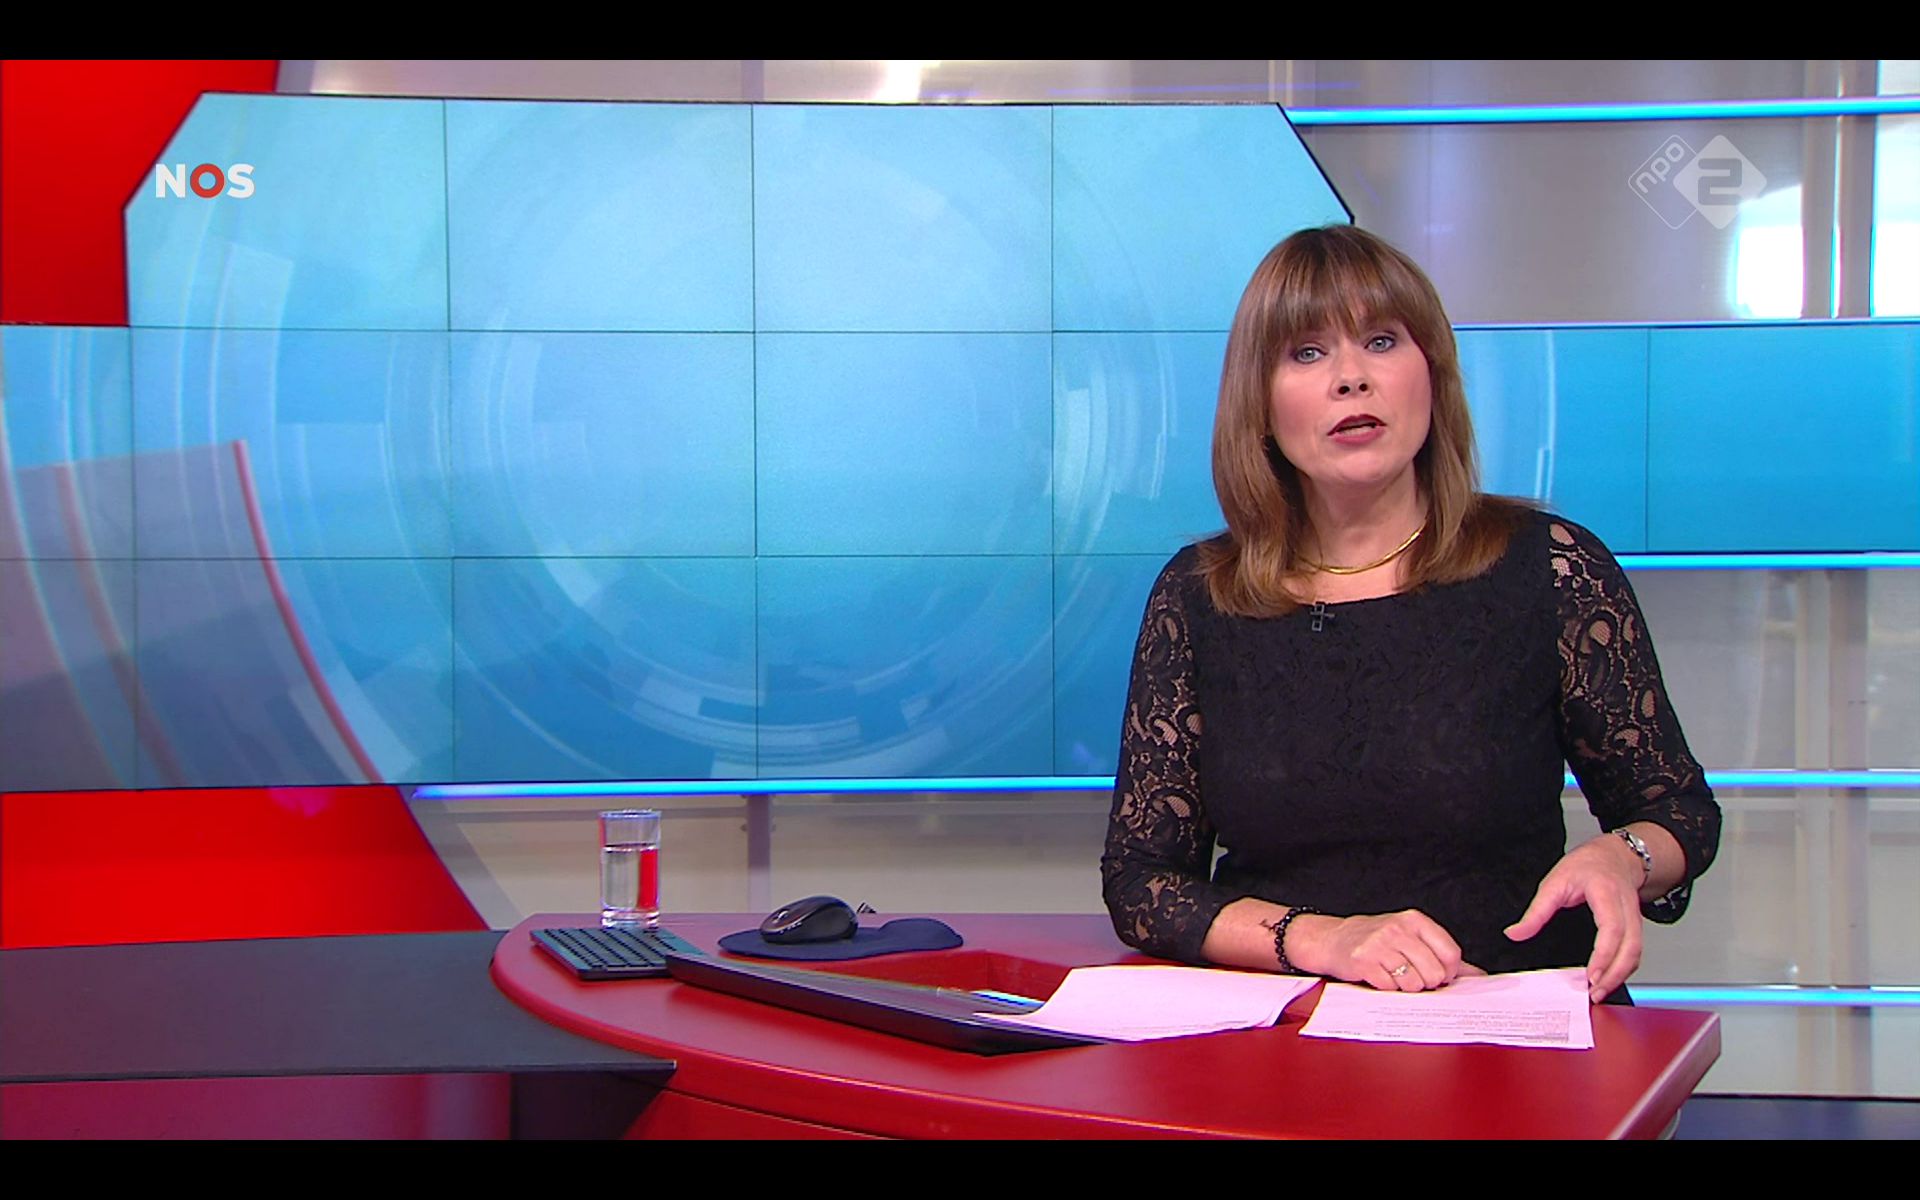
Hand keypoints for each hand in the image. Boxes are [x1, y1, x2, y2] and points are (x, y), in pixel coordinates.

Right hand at [1288, 910, 1483, 992]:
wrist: (1333, 939)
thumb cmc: (1376, 940)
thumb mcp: (1411, 938)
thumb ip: (1444, 956)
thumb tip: (1479, 977)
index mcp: (1415, 920)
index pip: (1450, 954)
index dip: (1449, 972)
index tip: (1439, 975)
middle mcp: (1398, 929)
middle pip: (1434, 972)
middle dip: (1427, 983)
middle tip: (1412, 977)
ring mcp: (1380, 944)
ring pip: (1414, 984)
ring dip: (1406, 988)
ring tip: (1394, 976)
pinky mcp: (1364, 961)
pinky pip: (1390, 988)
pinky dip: (1387, 989)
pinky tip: (1379, 977)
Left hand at [1505, 835, 1645, 1003]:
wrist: (1613, 856)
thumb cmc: (1587, 866)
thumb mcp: (1554, 881)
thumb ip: (1536, 911)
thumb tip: (1515, 933)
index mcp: (1606, 893)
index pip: (1612, 929)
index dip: (1604, 955)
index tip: (1591, 975)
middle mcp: (1626, 907)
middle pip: (1630, 946)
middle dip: (1614, 973)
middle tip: (1595, 991)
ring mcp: (1635, 917)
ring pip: (1636, 952)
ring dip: (1620, 974)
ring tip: (1600, 991)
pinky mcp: (1636, 926)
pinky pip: (1635, 951)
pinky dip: (1624, 968)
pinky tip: (1609, 979)